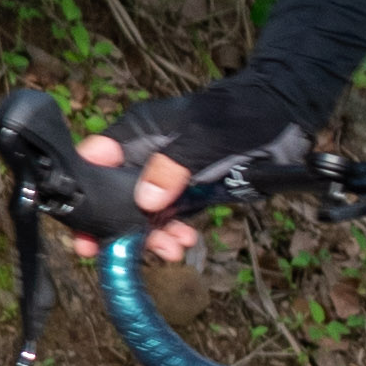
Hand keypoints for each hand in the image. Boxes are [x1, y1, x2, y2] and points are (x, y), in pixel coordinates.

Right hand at [78, 82, 314, 263]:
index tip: (83, 223)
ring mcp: (166, 178)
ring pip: (141, 214)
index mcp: (139, 132)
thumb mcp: (206, 136)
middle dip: (115, 225)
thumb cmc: (241, 114)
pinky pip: (168, 221)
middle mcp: (146, 156)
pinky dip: (172, 236)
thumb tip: (146, 200)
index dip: (84, 189)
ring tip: (169, 249)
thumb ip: (174, 165)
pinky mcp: (186, 195)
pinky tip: (183, 244)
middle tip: (116, 251)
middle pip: (112, 195)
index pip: (96, 159)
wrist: (282, 119)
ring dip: (150, 236)